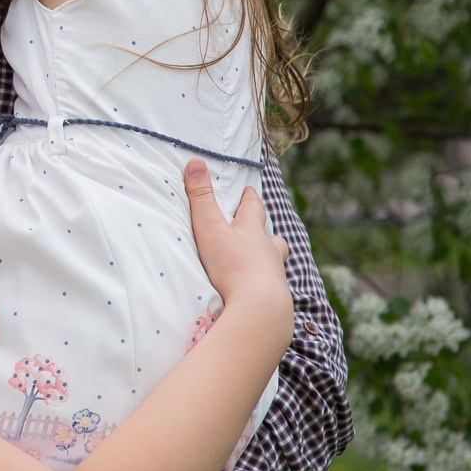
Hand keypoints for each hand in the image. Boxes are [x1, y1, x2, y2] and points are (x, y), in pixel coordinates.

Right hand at [184, 159, 288, 318]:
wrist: (259, 308)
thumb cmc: (233, 264)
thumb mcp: (210, 227)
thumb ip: (201, 197)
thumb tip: (196, 161)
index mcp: (253, 231)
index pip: (254, 208)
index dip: (250, 199)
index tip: (248, 191)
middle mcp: (268, 251)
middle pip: (273, 238)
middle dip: (265, 233)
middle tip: (260, 231)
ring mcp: (274, 276)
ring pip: (274, 262)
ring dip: (267, 259)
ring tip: (259, 263)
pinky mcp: (273, 299)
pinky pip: (270, 287)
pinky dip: (263, 285)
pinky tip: (255, 292)